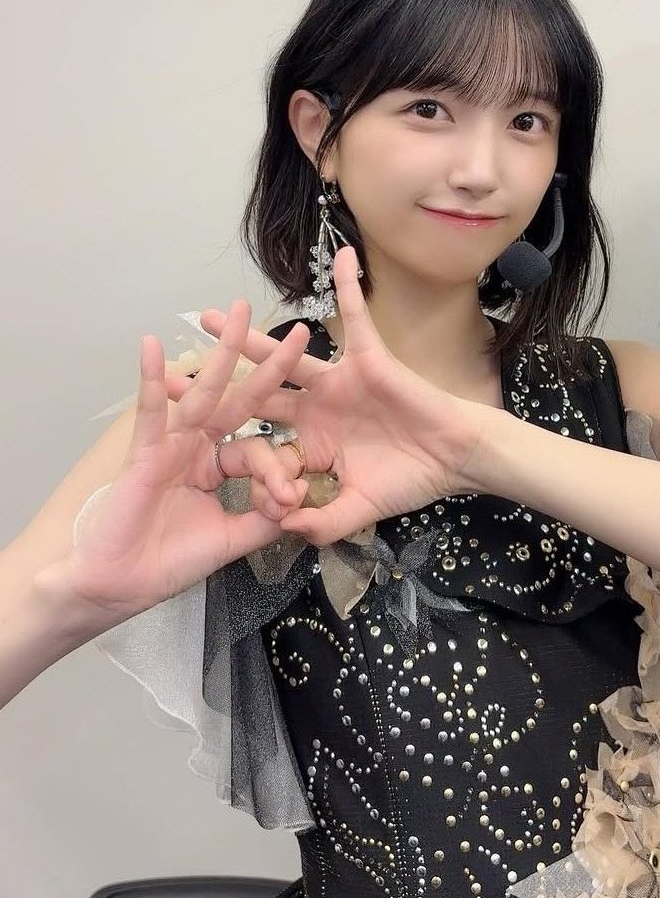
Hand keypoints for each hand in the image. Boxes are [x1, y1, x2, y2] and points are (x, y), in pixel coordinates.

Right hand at [64, 301, 314, 621]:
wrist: (121, 585)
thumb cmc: (168, 562)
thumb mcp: (232, 539)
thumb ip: (265, 520)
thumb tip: (301, 503)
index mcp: (216, 466)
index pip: (259, 451)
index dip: (278, 472)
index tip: (289, 498)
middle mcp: (196, 447)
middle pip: (240, 400)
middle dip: (268, 365)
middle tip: (300, 331)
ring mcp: (171, 445)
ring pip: (203, 393)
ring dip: (222, 352)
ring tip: (236, 312)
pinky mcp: (144, 451)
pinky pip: (149, 412)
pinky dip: (149, 379)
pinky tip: (151, 346)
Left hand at [183, 246, 490, 546]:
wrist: (453, 459)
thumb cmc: (411, 480)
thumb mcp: (358, 510)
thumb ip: (322, 522)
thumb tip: (284, 528)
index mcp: (309, 442)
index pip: (258, 444)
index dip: (225, 450)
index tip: (176, 447)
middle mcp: (315, 407)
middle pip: (253, 394)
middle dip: (212, 387)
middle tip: (163, 377)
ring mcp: (338, 380)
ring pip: (285, 354)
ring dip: (250, 335)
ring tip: (213, 315)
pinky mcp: (367, 359)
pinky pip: (356, 316)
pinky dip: (349, 286)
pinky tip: (340, 255)